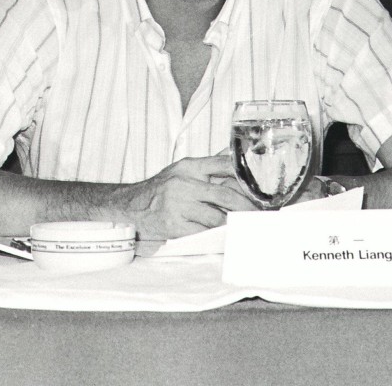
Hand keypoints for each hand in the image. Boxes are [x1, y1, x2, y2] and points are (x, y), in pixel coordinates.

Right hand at [113, 155, 257, 239]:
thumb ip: (207, 166)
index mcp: (188, 167)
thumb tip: (233, 156)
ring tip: (246, 227)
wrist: (130, 207)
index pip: (223, 164)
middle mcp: (183, 183)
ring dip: (234, 224)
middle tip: (261, 215)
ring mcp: (178, 205)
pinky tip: (226, 237)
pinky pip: (204, 233)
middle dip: (248, 207)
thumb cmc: (160, 190)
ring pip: (218, 217)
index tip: (261, 186)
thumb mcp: (181, 171)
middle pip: (226, 194)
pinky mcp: (174, 225)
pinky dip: (218, 236)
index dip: (245, 176)